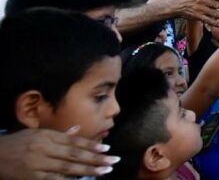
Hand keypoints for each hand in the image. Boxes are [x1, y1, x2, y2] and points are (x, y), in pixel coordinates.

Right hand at [0, 127, 119, 178]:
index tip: (107, 149)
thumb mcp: (37, 133)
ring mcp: (38, 164)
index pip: (74, 141)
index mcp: (47, 136)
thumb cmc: (18, 142)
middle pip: (74, 155)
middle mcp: (44, 149)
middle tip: (113, 161)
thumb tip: (78, 129)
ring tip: (103, 172)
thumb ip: (59, 134)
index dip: (91, 145)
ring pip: (67, 169)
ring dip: (88, 171)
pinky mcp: (33, 178)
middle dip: (95, 159)